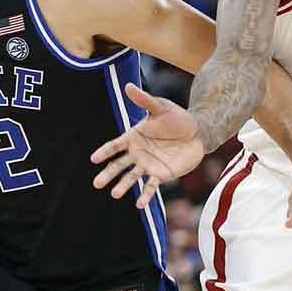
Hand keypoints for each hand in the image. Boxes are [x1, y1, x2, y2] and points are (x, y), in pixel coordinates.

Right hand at [90, 83, 206, 208]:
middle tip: (96, 184)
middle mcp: (137, 153)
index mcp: (133, 137)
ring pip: (131, 177)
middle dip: (108, 174)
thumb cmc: (177, 118)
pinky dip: (144, 195)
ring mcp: (148, 165)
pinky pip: (150, 186)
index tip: (93, 159)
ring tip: (114, 194)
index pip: (115, 145)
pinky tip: (139, 205)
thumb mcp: (161, 107)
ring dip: (123, 186)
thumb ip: (144, 100)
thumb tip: (128, 86)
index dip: (104, 152)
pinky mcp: (161, 175)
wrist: (198, 132)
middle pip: (119, 165)